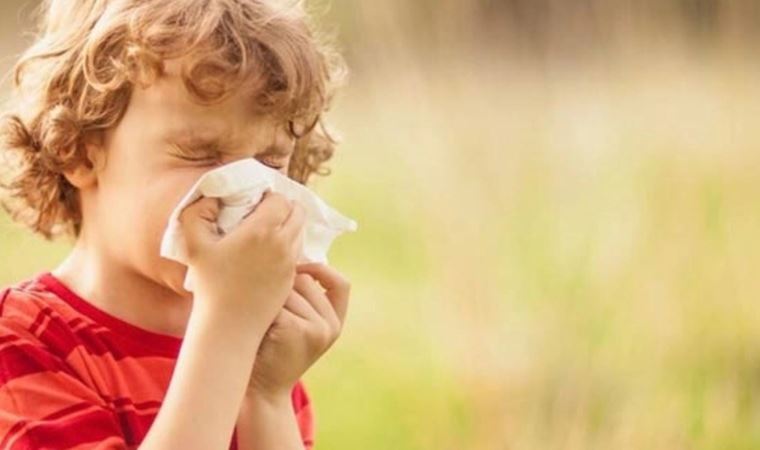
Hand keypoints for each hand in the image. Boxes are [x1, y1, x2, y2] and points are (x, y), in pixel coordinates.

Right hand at [177, 191, 305, 333]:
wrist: (229, 325)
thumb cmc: (209, 284)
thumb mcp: (193, 245)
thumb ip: (197, 213)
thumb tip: (211, 197)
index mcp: (262, 230)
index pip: (280, 199)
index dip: (269, 196)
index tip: (254, 202)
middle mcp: (282, 243)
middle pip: (298, 212)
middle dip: (285, 208)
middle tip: (265, 212)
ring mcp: (290, 262)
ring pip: (300, 232)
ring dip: (288, 226)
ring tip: (266, 231)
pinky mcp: (292, 278)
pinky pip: (297, 252)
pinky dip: (288, 246)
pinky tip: (268, 252)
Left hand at [246, 262, 350, 400]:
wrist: (261, 389)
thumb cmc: (271, 350)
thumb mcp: (298, 324)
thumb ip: (304, 298)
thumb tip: (291, 254)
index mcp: (335, 322)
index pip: (341, 284)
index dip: (321, 269)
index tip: (299, 267)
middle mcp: (331, 325)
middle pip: (306, 280)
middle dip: (282, 286)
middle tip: (266, 310)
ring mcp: (317, 328)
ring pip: (288, 289)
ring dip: (269, 299)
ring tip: (261, 322)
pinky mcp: (297, 329)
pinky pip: (276, 301)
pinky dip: (262, 310)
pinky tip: (257, 328)